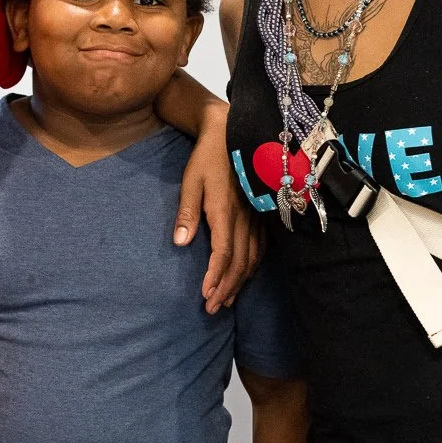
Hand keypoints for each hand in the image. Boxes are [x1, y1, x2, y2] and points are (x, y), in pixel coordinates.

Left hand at [175, 106, 262, 312]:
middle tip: (212, 309)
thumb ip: (187, 213)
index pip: (223, 253)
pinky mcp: (261, 214)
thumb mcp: (190, 181)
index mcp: (226, 211)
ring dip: (239, 282)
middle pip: (240, 262)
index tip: (206, 296)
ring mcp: (256, 217)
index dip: (216, 277)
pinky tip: (243, 277)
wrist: (232, 134)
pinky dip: (252, 267)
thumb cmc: (206, 158)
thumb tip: (180, 243)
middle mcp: (245, 218)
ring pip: (253, 258)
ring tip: (224, 300)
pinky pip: (261, 248)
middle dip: (226, 288)